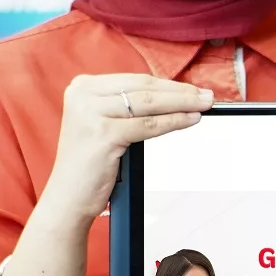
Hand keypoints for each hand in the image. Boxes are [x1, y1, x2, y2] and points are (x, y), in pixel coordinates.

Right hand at [43, 74, 214, 219]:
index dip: (167, 84)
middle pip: (143, 88)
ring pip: (149, 104)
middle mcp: (83, 94)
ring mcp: (91, 113)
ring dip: (182, 104)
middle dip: (179, 91)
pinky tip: (190, 120)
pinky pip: (148, 125)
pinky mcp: (102, 134)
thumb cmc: (89, 163)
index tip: (192, 88)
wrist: (68, 196)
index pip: (135, 79)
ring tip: (204, 105)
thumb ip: (126, 105)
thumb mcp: (103, 123)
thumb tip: (171, 95)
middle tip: (206, 95)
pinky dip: (173, 122)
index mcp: (82, 86)